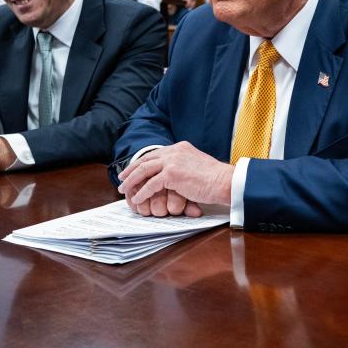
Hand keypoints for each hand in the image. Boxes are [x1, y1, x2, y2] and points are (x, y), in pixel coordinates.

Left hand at [117, 141, 233, 216]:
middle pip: (146, 159)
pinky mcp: (172, 174)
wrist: (225, 181)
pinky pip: (151, 184)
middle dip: (131, 169)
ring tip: (123, 190)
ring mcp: (172, 161)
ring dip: (131, 181)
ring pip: (144, 170)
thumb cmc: (216, 178)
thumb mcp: (198, 165)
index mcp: (181, 147)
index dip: (142, 162)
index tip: (133, 169)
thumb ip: (185, 165)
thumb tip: (177, 175)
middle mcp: (175, 151)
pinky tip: (137, 199)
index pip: (156, 153)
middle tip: (122, 179)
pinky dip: (142, 192)